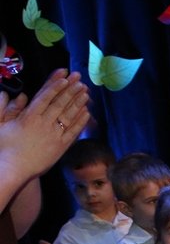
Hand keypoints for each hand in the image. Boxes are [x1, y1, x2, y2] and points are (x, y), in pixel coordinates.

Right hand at [0, 70, 90, 187]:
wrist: (13, 168)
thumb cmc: (4, 147)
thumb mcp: (1, 125)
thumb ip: (9, 109)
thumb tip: (19, 96)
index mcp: (29, 116)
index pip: (45, 96)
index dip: (55, 84)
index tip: (64, 75)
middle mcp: (44, 123)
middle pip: (60, 102)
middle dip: (70, 89)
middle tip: (79, 78)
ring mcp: (54, 135)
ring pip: (69, 115)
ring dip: (78, 102)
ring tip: (86, 91)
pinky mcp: (61, 146)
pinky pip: (73, 131)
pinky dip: (81, 121)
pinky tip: (87, 112)